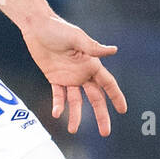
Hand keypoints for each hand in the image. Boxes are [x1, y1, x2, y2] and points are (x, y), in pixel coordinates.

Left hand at [19, 12, 126, 135]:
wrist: (37, 26)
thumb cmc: (58, 28)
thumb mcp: (76, 38)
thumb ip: (93, 47)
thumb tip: (114, 50)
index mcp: (92, 63)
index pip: (108, 84)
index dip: (116, 97)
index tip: (123, 110)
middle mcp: (83, 72)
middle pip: (96, 98)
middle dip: (101, 115)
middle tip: (106, 132)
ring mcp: (69, 77)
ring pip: (76, 101)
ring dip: (76, 115)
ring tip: (73, 130)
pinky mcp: (54, 78)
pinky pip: (58, 95)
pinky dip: (58, 104)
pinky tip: (56, 114)